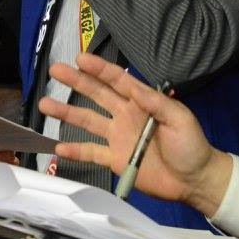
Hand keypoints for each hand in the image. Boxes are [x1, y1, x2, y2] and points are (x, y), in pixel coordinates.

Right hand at [38, 53, 233, 215]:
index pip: (117, 80)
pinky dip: (75, 151)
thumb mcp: (180, 119)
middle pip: (96, 94)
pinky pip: (91, 152)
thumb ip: (157, 104)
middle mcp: (125, 115)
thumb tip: (135, 89)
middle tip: (55, 70)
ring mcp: (117, 137)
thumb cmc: (192, 145)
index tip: (80, 58)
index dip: (99, 69)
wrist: (194, 180)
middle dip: (76, 81)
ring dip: (67, 112)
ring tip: (45, 103)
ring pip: (87, 121)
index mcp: (142, 102)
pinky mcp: (115, 159)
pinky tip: (57, 147)